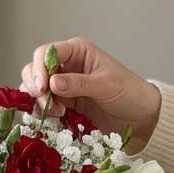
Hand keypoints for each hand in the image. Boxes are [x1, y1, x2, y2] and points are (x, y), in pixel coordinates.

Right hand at [21, 36, 160, 147]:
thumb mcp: (106, 85)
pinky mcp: (61, 106)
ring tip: (56, 114)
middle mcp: (64, 66)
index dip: (39, 68)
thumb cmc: (129, 92)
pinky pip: (41, 107)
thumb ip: (79, 83)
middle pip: (33, 70)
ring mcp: (60, 87)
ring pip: (33, 89)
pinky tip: (52, 120)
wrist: (140, 118)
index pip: (46, 53)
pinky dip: (40, 113)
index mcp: (76, 52)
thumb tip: (52, 82)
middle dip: (35, 86)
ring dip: (37, 102)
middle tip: (46, 103)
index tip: (42, 87)